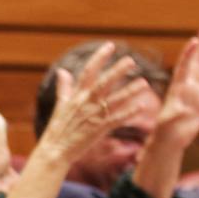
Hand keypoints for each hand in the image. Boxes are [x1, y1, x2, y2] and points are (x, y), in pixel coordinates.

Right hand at [38, 42, 155, 165]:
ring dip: (129, 92)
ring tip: (144, 83)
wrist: (55, 152)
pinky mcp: (98, 130)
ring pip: (114, 101)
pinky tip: (142, 107)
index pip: (88, 72)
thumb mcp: (60, 105)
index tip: (110, 46)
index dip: (99, 58)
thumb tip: (62, 71)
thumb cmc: (58, 129)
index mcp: (76, 96)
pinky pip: (117, 119)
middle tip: (131, 60)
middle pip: (103, 83)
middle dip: (117, 71)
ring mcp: (92, 116)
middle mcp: (84, 103)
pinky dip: (129, 113)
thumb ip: (64, 87)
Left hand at [153, 30, 198, 150]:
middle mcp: (188, 89)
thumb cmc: (164, 132)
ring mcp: (197, 96)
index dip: (189, 54)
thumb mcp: (168, 123)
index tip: (195, 40)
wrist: (169, 141)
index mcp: (177, 90)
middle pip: (198, 66)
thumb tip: (180, 112)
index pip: (184, 68)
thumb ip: (175, 115)